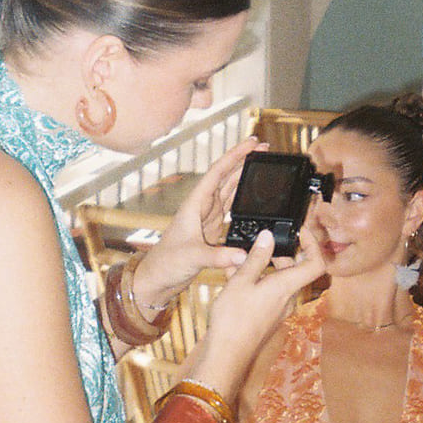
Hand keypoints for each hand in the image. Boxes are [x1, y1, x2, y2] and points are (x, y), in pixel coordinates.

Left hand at [134, 139, 262, 308]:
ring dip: (245, 178)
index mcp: (195, 204)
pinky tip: (254, 198)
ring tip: (263, 166)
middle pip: (226, 177)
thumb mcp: (193, 257)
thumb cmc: (166, 263)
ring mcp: (207, 218)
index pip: (218, 172)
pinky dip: (243, 200)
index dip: (236, 155)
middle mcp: (201, 207)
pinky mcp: (212, 231)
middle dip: (244, 162)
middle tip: (265, 150)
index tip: (252, 144)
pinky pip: (231, 209)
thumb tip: (244, 255)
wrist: (158, 278)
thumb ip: (219, 256)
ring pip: (230, 191)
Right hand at [191, 222, 325, 385]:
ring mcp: (278, 308)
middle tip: (262, 243)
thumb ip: (256, 257)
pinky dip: (256, 280)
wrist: (227, 354)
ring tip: (240, 259)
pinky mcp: (267, 316)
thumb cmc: (234, 320)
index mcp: (286, 286)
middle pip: (295, 269)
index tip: (299, 232)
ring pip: (278, 280)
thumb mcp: (241, 281)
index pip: (316, 263)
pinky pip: (268, 292)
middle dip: (280, 253)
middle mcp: (288, 298)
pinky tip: (234, 276)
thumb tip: (268, 236)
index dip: (312, 244)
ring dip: (263, 266)